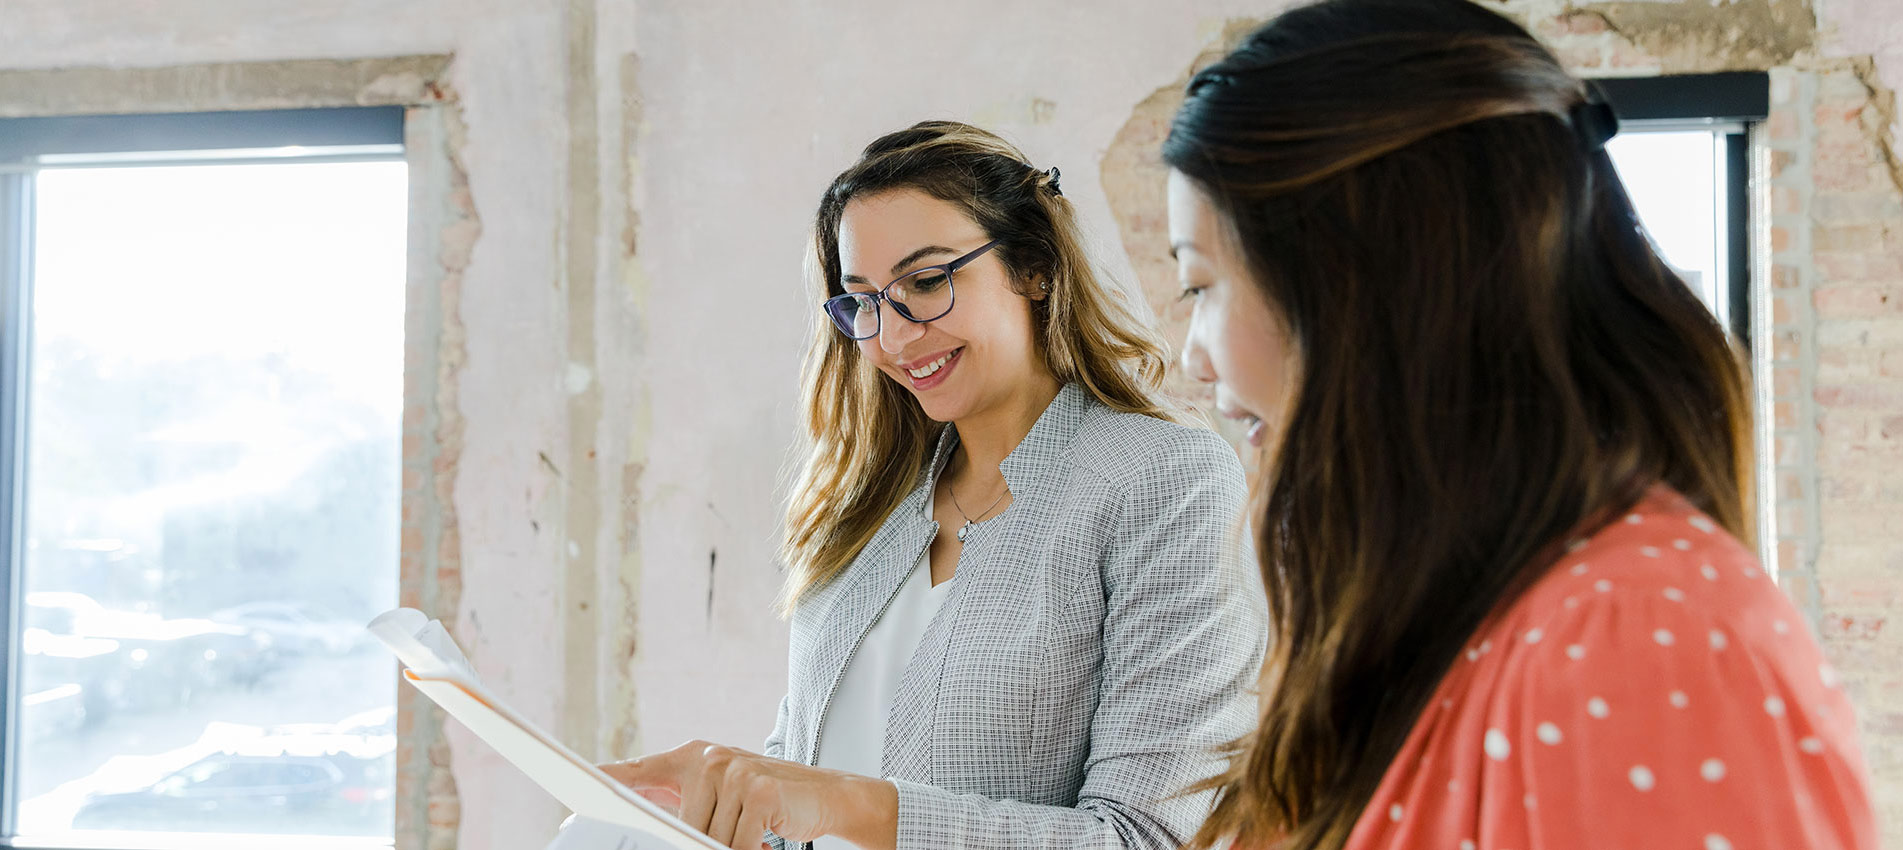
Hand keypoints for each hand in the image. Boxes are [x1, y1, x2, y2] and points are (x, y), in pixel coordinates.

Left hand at [600, 740, 896, 849]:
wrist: (826, 793)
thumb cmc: (767, 800)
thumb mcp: (721, 798)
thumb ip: (683, 803)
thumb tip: (646, 822)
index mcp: (692, 757)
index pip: (639, 770)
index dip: (607, 779)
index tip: (577, 789)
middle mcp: (709, 758)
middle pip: (679, 825)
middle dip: (699, 841)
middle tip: (734, 831)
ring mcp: (733, 771)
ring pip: (707, 838)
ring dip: (731, 845)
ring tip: (754, 832)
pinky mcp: (757, 790)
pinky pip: (735, 842)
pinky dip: (749, 849)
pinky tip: (767, 836)